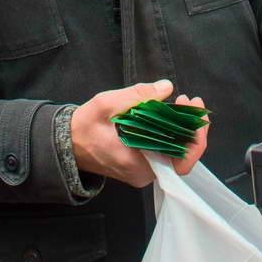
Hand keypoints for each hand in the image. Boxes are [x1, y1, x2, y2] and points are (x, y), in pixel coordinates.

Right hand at [71, 81, 208, 187]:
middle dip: (192, 127)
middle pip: (183, 156)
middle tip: (190, 101)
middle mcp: (146, 173)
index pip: (182, 162)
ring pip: (175, 152)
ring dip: (183, 127)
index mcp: (139, 166)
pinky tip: (172, 112)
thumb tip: (166, 88)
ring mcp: (144, 170)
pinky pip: (165, 150)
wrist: (65, 144)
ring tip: (182, 103)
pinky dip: (172, 131)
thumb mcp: (107, 104)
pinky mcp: (142, 162)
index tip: (195, 113)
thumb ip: (138, 96)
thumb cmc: (84, 128)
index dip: (195, 138)